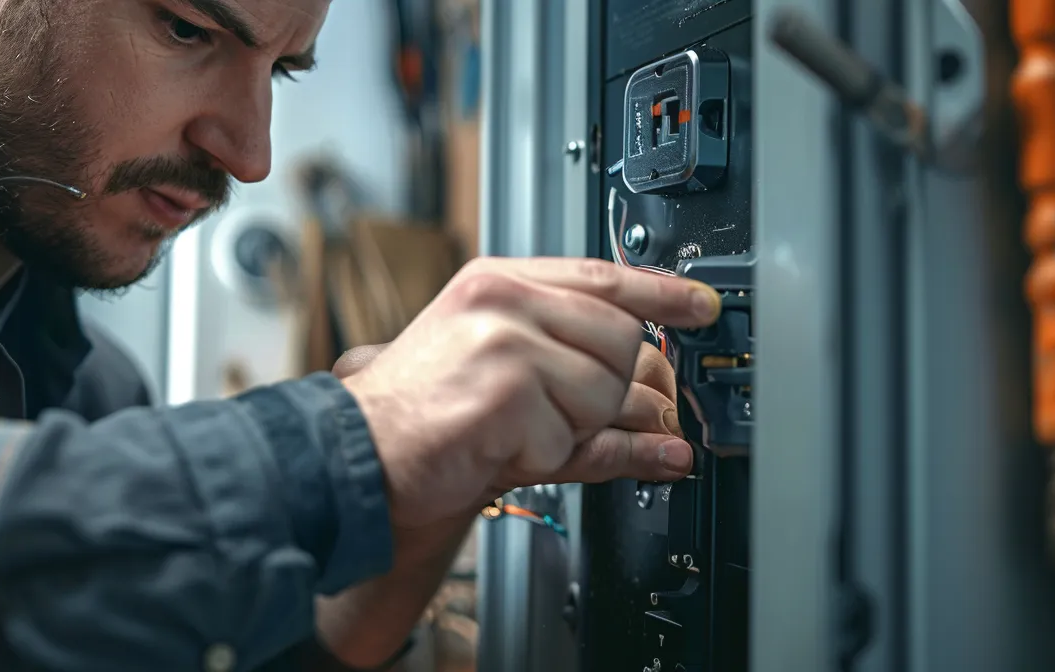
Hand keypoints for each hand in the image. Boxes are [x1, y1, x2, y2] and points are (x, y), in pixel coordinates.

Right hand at [338, 257, 720, 528]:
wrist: (354, 454)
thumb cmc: (418, 413)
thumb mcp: (494, 365)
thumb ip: (569, 356)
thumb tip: (658, 401)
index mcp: (498, 281)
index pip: (603, 276)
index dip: (662, 293)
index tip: (700, 307)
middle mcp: (503, 300)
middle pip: (621, 341)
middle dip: (603, 392)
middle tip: (553, 413)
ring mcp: (505, 343)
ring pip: (603, 394)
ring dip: (569, 430)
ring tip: (513, 429)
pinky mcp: (507, 395)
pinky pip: (569, 441)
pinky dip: (540, 459)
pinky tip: (498, 446)